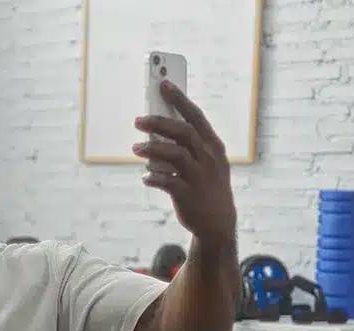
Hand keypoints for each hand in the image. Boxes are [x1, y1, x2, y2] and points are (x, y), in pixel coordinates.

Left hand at [133, 82, 235, 243]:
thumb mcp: (205, 163)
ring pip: (175, 154)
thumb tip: (156, 130)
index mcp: (213, 145)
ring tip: (136, 148)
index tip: (162, 83)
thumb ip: (186, 146)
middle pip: (183, 132)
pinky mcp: (189, 195)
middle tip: (138, 120)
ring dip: (152, 149)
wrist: (218, 224)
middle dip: (159, 122)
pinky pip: (167, 181)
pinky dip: (153, 177)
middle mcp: (208, 158)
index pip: (195, 116)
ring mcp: (200, 176)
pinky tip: (145, 177)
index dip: (179, 98)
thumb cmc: (207, 187)